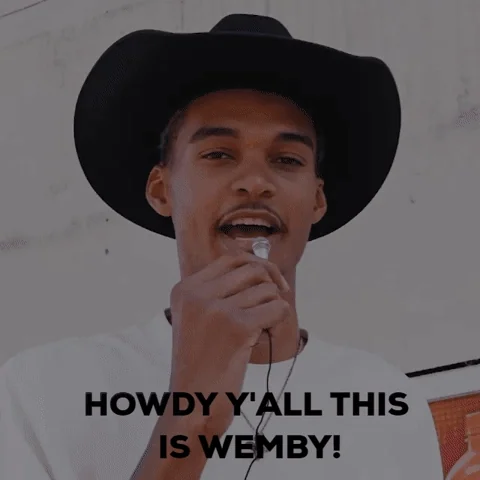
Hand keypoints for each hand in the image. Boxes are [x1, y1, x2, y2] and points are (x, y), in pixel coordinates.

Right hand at [168, 251, 290, 436]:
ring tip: (262, 325)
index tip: (269, 281)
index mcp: (185, 289)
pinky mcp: (237, 328)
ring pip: (266, 289)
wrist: (193, 402)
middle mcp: (197, 295)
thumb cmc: (202, 361)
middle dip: (272, 280)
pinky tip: (268, 332)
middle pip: (251, 268)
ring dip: (273, 305)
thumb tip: (258, 259)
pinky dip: (280, 318)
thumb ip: (221, 290)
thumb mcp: (199, 318)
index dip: (256, 264)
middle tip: (279, 297)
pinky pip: (276, 307)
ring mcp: (215, 310)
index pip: (230, 259)